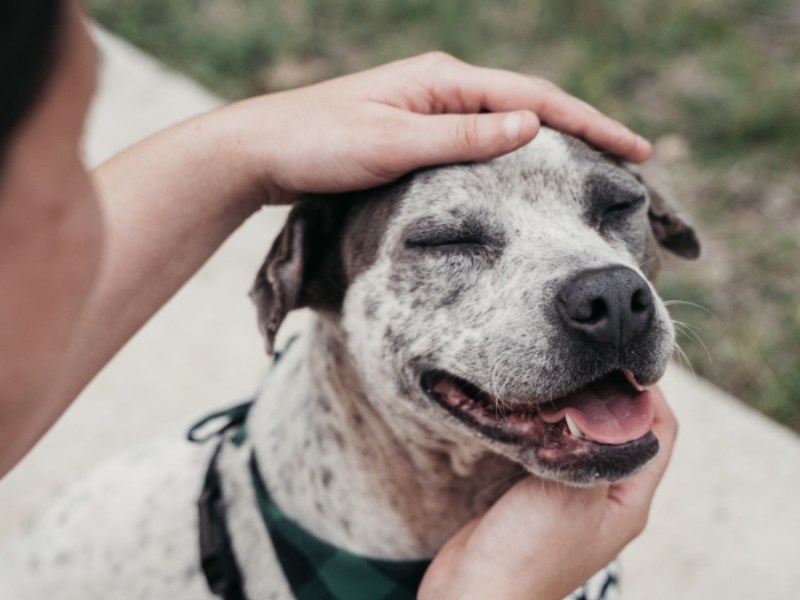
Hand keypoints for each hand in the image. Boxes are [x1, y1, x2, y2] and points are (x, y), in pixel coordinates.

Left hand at [216, 52, 650, 202]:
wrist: (263, 151)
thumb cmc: (318, 144)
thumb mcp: (393, 144)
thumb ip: (463, 137)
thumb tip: (534, 126)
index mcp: (443, 80)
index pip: (534, 98)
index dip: (590, 124)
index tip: (637, 149)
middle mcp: (442, 88)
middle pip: (529, 106)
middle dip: (583, 131)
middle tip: (632, 160)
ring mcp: (430, 110)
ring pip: (506, 125)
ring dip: (553, 145)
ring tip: (596, 169)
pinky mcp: (416, 134)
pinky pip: (479, 143)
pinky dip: (513, 157)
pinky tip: (528, 176)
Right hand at [418, 386, 676, 599]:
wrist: (478, 593)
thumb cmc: (531, 553)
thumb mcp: (574, 494)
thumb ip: (594, 446)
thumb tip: (599, 396)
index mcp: (629, 500)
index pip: (659, 432)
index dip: (647, 393)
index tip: (619, 360)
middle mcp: (606, 498)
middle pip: (622, 432)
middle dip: (606, 395)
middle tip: (582, 361)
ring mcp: (569, 498)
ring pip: (583, 438)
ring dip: (573, 408)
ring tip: (554, 378)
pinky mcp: (534, 497)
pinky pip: (549, 449)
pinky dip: (544, 424)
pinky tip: (526, 409)